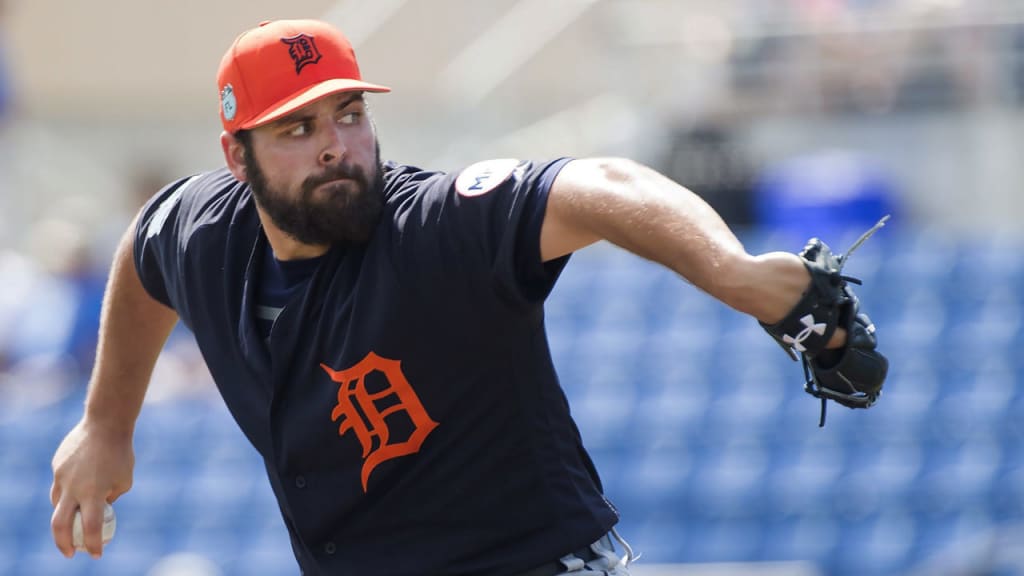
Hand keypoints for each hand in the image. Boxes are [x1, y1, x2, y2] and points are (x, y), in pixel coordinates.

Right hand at [50, 419, 133, 557]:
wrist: (106, 423)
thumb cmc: (121, 453)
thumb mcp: (124, 479)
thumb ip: (111, 497)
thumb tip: (102, 508)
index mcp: (93, 493)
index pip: (91, 527)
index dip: (93, 544)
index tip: (95, 554)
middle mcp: (73, 487)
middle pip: (59, 525)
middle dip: (63, 543)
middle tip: (70, 553)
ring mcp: (61, 476)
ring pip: (57, 503)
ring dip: (65, 513)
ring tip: (77, 512)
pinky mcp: (56, 465)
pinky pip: (60, 483)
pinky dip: (69, 489)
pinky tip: (81, 479)